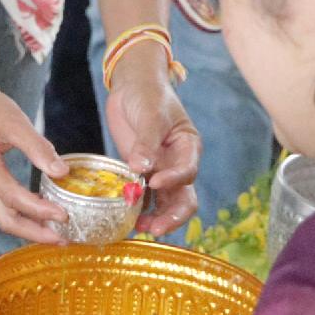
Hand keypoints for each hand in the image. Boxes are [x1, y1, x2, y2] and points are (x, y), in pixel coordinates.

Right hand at [0, 59, 69, 243]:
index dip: (39, 210)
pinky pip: (2, 205)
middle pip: (4, 219)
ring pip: (2, 216)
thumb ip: (37, 147)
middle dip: (33, 233)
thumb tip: (62, 172)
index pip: (13, 198)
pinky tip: (41, 212)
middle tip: (62, 239)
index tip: (64, 215)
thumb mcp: (14, 120)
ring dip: (29, 227)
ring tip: (56, 232)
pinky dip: (22, 214)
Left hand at [104, 59, 199, 235]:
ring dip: (155, 217)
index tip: (153, 182)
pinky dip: (138, 209)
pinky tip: (126, 220)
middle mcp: (176, 164)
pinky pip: (143, 197)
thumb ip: (146, 142)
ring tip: (139, 228)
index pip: (187, 171)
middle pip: (182, 197)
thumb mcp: (150, 115)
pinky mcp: (140, 173)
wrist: (132, 85)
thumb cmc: (148, 95)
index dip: (173, 180)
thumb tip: (141, 168)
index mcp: (187, 148)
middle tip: (154, 228)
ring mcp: (159, 170)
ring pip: (164, 202)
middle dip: (171, 216)